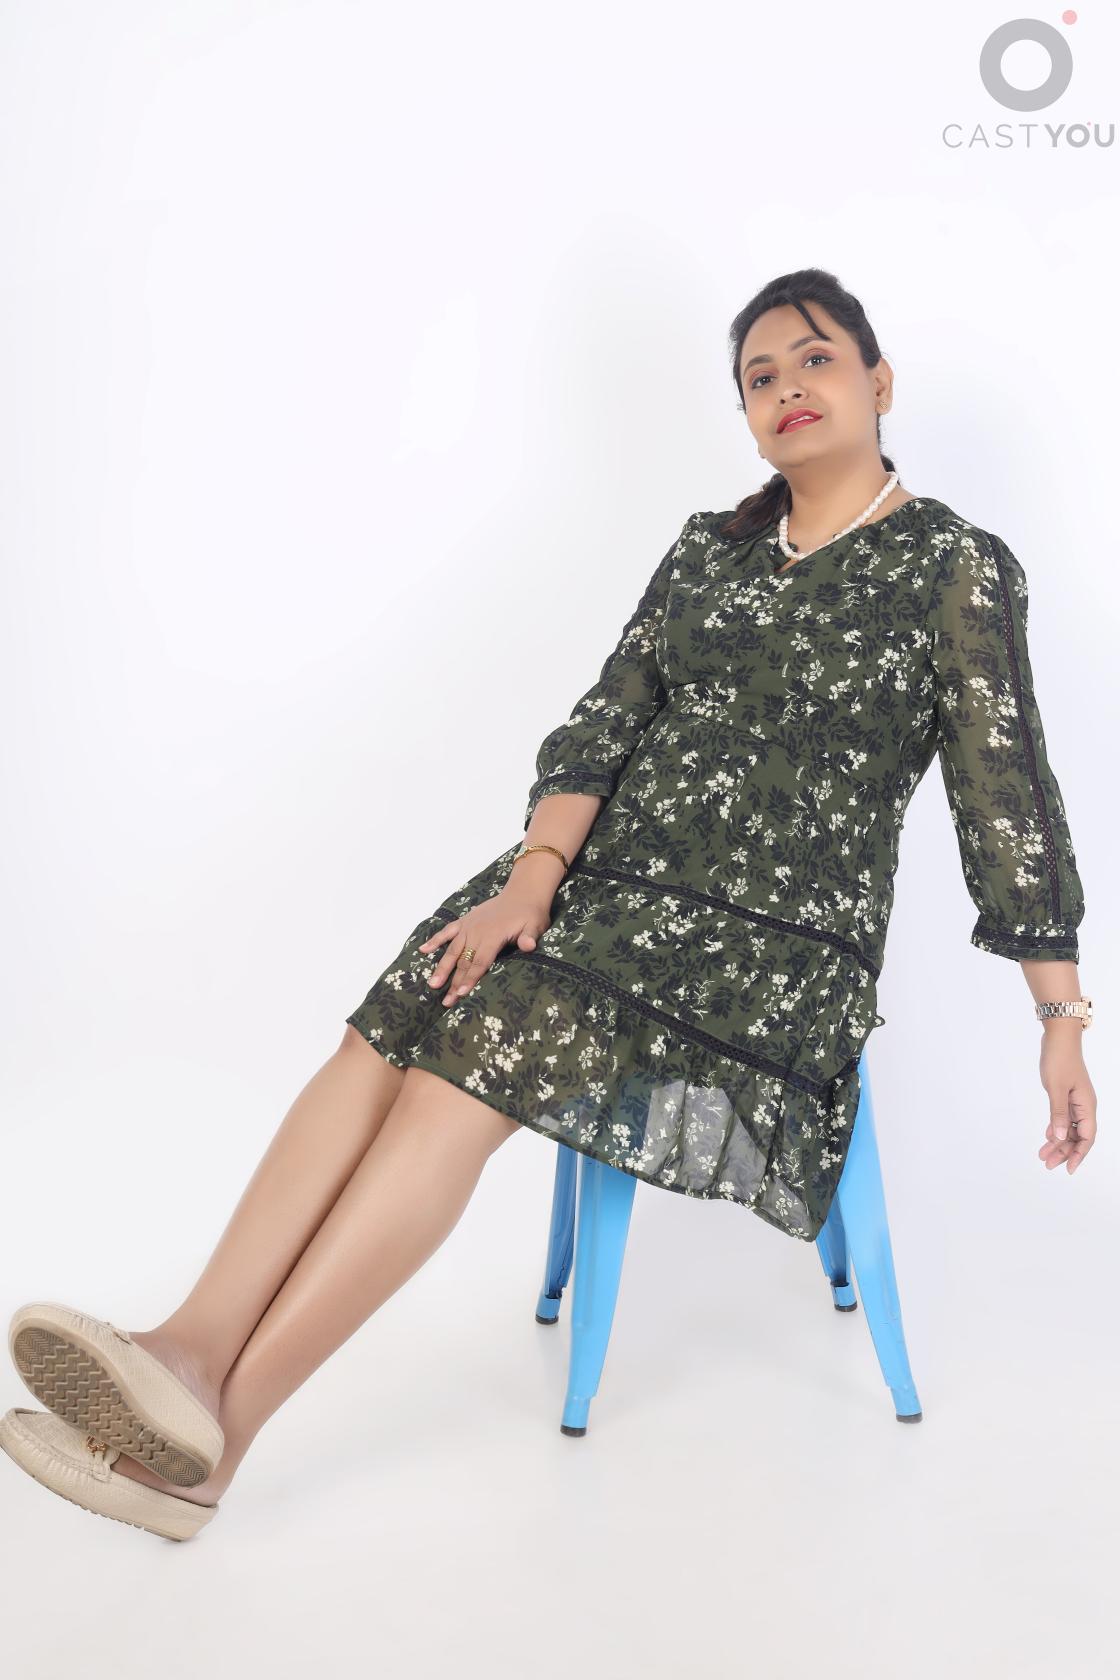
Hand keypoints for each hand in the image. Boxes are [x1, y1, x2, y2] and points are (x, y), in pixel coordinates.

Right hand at [418, 885, 552, 1007]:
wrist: (522, 892)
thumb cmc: (530, 912)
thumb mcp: (535, 925)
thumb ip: (530, 936)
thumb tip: (528, 946)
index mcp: (493, 936)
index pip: (480, 962)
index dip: (470, 979)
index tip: (460, 994)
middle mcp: (477, 931)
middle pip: (464, 961)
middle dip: (454, 982)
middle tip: (446, 1002)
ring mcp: (469, 926)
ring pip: (453, 950)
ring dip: (442, 967)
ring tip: (433, 984)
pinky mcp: (465, 921)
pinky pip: (447, 931)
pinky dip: (435, 940)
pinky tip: (423, 950)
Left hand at [1038, 1027, 1096, 1174]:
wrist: (1058, 1037)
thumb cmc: (1059, 1059)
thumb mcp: (1056, 1088)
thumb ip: (1058, 1114)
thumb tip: (1060, 1137)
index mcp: (1087, 1106)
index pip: (1087, 1137)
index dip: (1079, 1155)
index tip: (1068, 1169)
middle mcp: (1084, 1105)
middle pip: (1078, 1136)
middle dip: (1064, 1151)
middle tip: (1047, 1164)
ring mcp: (1076, 1100)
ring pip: (1069, 1128)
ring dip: (1058, 1141)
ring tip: (1043, 1155)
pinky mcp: (1066, 1095)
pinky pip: (1064, 1117)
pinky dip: (1056, 1128)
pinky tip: (1047, 1136)